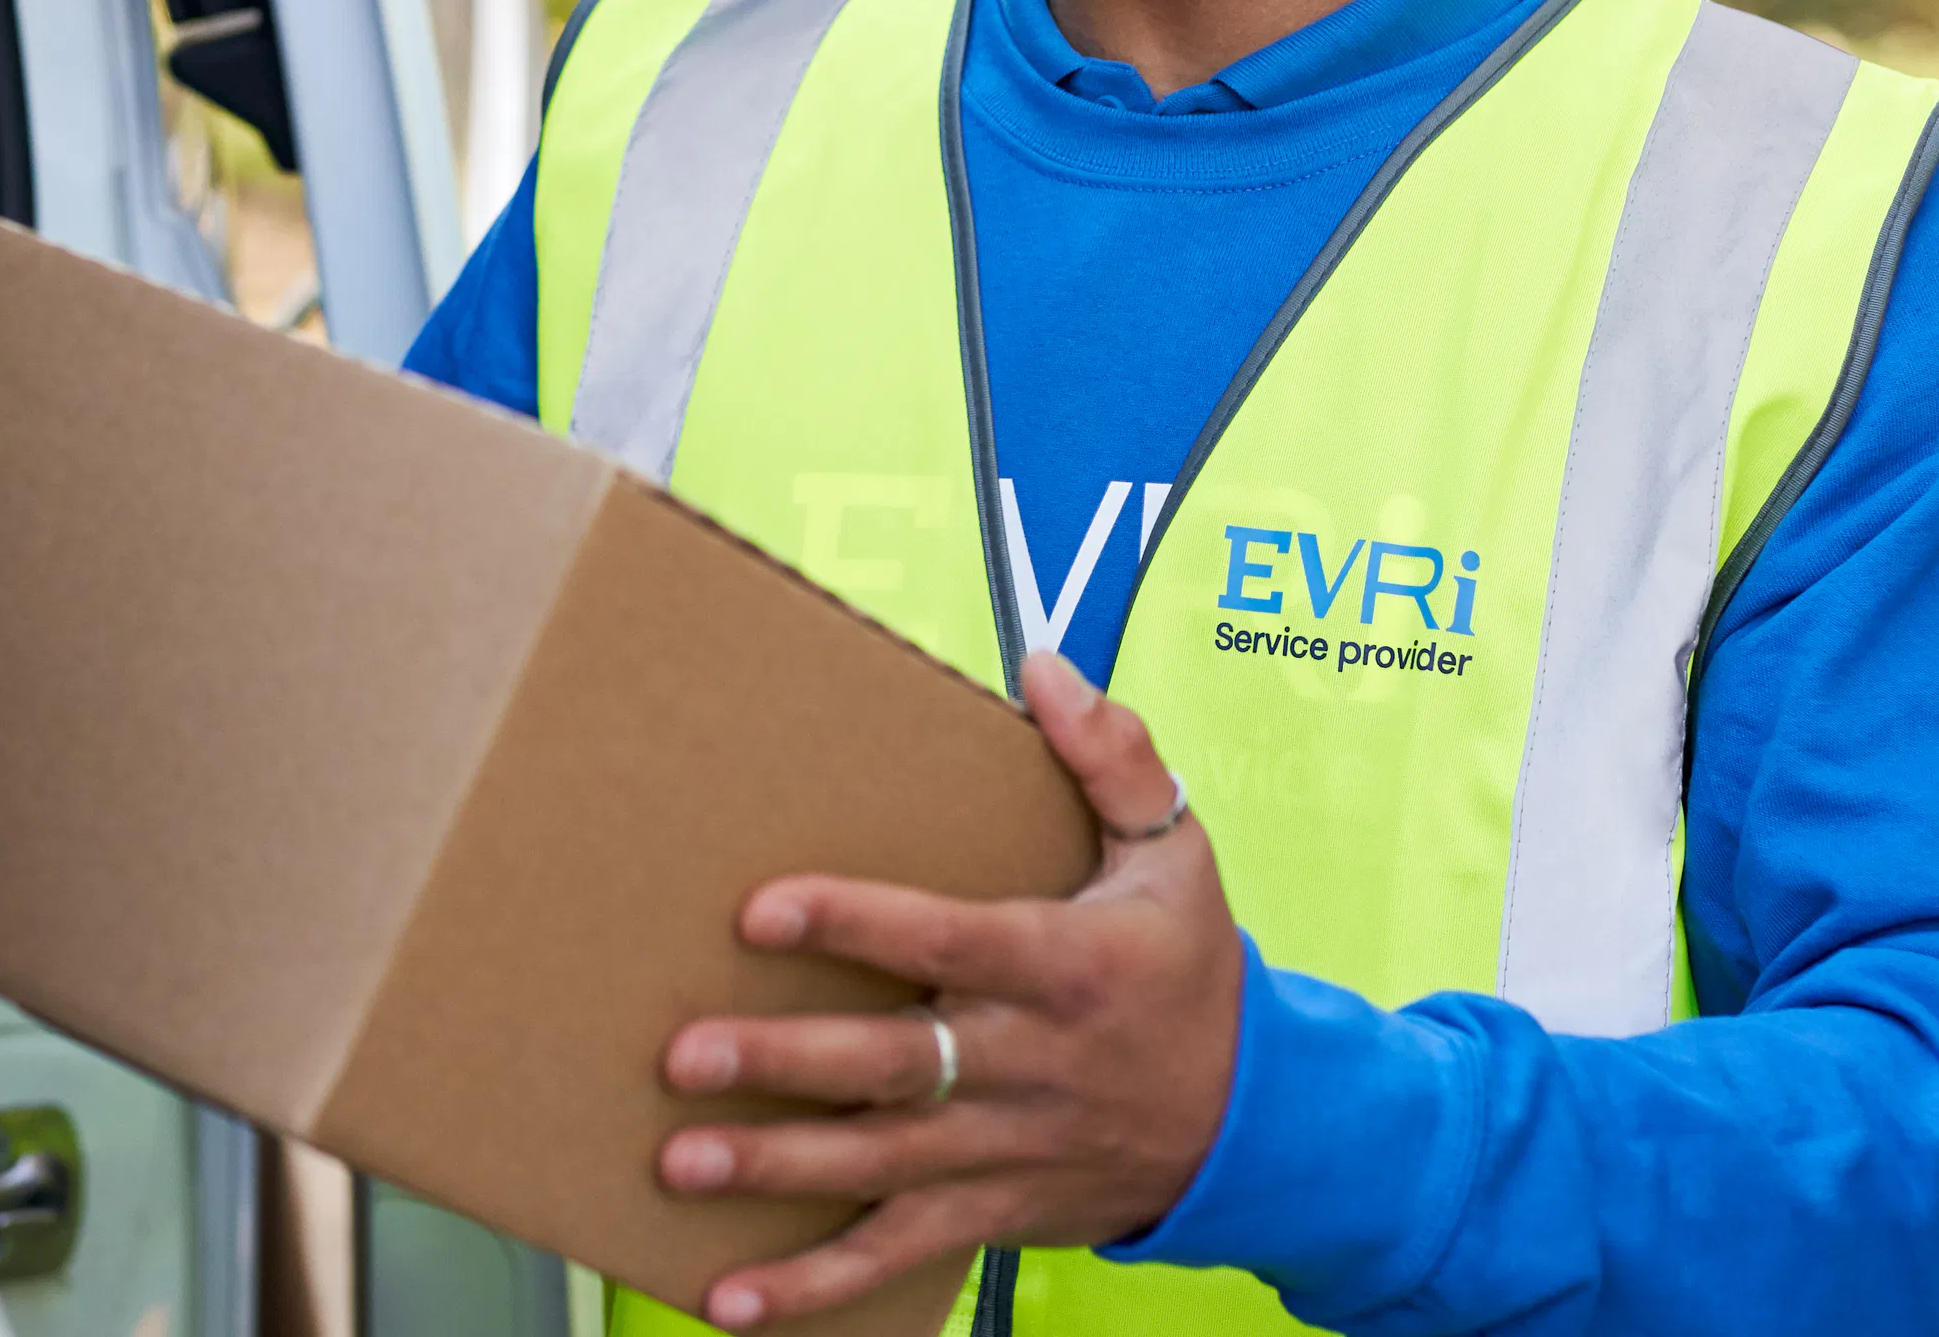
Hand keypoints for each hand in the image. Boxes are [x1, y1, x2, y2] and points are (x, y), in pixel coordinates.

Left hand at [657, 655, 1240, 1329]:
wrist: (1258, 1125)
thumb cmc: (1191, 970)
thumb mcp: (1177, 853)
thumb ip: (1115, 755)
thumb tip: (1044, 664)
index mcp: (1063, 965)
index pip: (947, 939)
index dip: (856, 922)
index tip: (760, 907)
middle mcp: (1027, 1063)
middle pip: (893, 1064)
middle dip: (786, 1061)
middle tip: (685, 1056)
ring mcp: (1005, 1149)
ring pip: (879, 1165)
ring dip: (777, 1168)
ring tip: (680, 1161)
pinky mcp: (993, 1211)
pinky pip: (898, 1254)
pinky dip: (817, 1286)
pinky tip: (732, 1300)